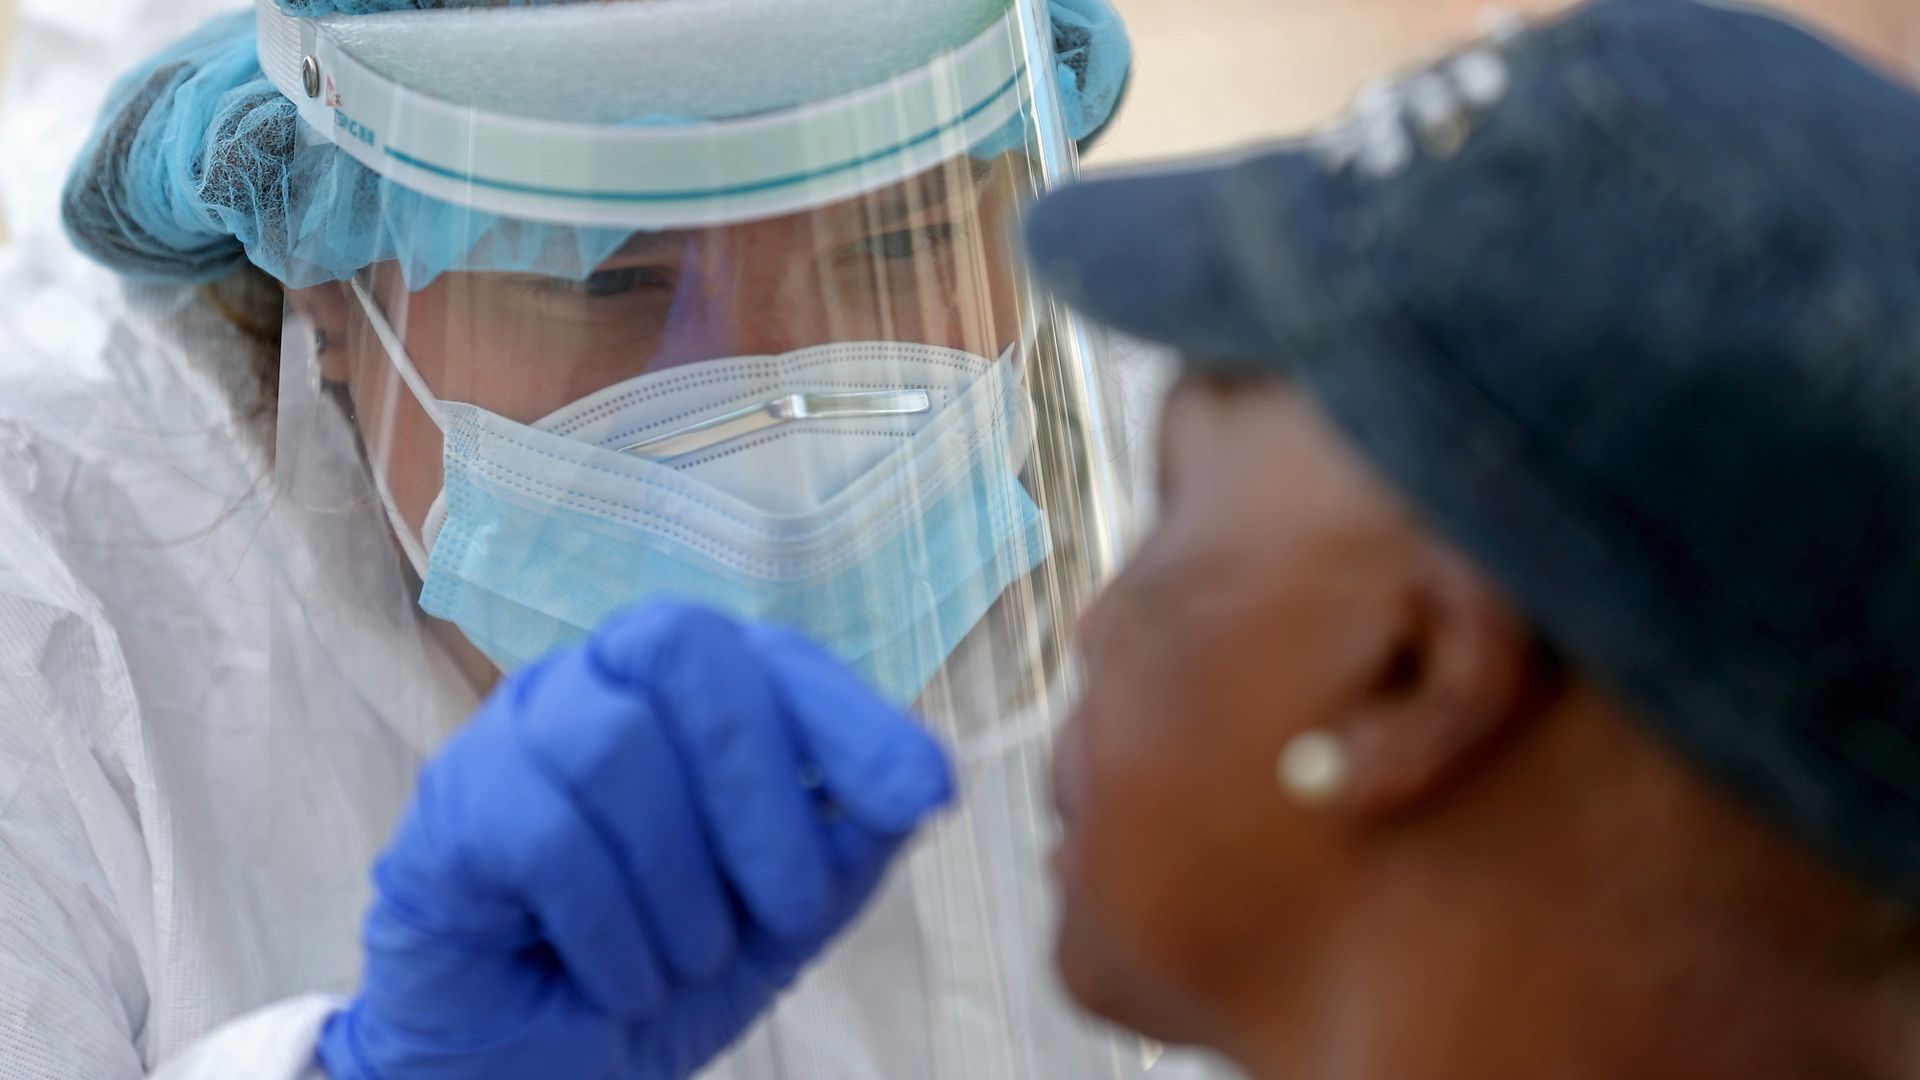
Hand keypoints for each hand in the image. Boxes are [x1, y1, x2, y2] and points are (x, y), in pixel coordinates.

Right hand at [318, 603, 954, 1078]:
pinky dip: (609, 928)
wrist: (530, 1074)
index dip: (852, 715)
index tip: (924, 796)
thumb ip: (846, 845)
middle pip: (682, 651)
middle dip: (761, 785)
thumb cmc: (657, 971)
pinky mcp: (454, 808)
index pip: (773, 654)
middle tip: (793, 909)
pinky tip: (622, 980)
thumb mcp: (778, 919)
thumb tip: (925, 779)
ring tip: (688, 961)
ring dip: (679, 884)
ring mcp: (513, 736)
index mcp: (684, 695)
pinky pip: (547, 835)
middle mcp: (596, 685)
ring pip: (613, 745)